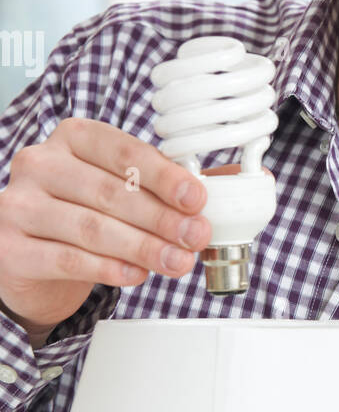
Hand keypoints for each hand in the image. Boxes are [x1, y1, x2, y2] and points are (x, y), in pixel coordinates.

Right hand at [0, 118, 214, 337]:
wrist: (29, 258)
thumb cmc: (84, 214)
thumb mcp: (125, 190)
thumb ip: (174, 186)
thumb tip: (243, 180)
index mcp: (74, 137)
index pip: (124, 152)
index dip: (164, 176)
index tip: (197, 198)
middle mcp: (40, 163)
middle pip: (111, 192)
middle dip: (161, 218)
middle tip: (196, 237)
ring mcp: (19, 204)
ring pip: (92, 227)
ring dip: (143, 247)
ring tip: (178, 262)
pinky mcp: (10, 247)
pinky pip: (67, 259)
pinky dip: (108, 268)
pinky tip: (136, 274)